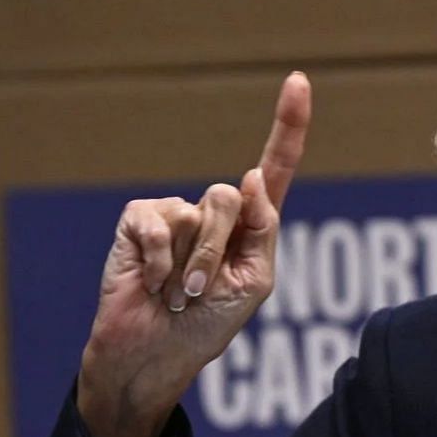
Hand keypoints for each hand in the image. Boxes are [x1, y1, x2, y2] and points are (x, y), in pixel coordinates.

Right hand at [75, 72, 309, 436]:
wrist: (155, 356)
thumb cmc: (208, 326)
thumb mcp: (254, 283)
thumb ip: (262, 230)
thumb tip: (254, 177)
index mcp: (249, 225)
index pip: (275, 168)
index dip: (288, 126)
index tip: (299, 80)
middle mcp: (214, 212)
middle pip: (231, 197)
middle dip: (217, 253)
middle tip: (201, 293)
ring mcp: (174, 214)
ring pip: (197, 214)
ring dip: (191, 267)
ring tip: (176, 294)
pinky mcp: (138, 221)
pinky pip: (157, 225)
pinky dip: (158, 263)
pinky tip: (150, 285)